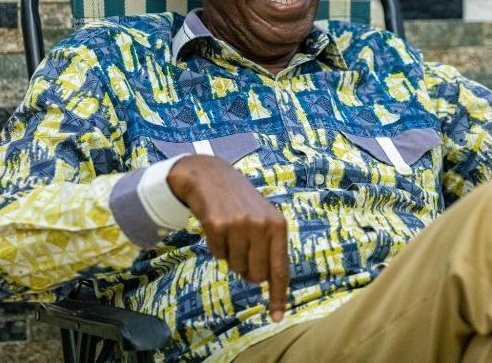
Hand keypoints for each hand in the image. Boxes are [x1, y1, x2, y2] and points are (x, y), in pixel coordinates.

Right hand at [167, 155, 288, 321]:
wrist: (211, 176)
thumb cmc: (241, 202)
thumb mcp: (264, 218)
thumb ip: (270, 247)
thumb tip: (267, 282)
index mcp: (278, 226)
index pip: (280, 270)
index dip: (278, 296)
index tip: (276, 316)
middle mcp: (262, 225)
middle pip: (256, 275)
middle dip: (247, 270)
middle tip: (242, 248)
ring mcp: (240, 225)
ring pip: (236, 267)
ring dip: (231, 256)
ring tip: (230, 232)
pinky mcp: (217, 225)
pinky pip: (218, 255)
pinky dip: (216, 247)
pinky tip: (217, 228)